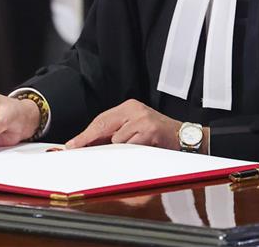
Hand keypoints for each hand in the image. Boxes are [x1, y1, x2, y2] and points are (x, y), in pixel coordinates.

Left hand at [65, 99, 180, 149]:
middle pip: (103, 124)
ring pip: (116, 138)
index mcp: (129, 107)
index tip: (73, 144)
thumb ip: (115, 135)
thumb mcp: (135, 130)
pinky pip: (131, 145)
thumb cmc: (159, 137)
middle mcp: (134, 109)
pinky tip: (143, 148)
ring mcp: (142, 118)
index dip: (85, 134)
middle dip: (87, 139)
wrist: (186, 138)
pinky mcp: (150, 129)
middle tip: (74, 148)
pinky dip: (132, 150)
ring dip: (119, 149)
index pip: (101, 119)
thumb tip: (90, 145)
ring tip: (135, 147)